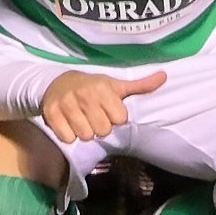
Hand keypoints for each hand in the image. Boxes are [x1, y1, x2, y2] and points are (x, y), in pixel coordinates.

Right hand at [38, 68, 166, 144]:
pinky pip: (67, 138)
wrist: (58, 83)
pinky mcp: (51, 113)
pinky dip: (69, 135)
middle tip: (94, 117)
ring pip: (86, 136)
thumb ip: (140, 85)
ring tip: (82, 121)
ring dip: (85, 132)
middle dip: (100, 127)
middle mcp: (85, 95)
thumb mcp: (115, 85)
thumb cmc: (92, 88)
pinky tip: (69, 124)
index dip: (115, 118)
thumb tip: (164, 76)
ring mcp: (66, 104)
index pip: (120, 119)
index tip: (108, 111)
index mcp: (103, 88)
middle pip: (103, 130)